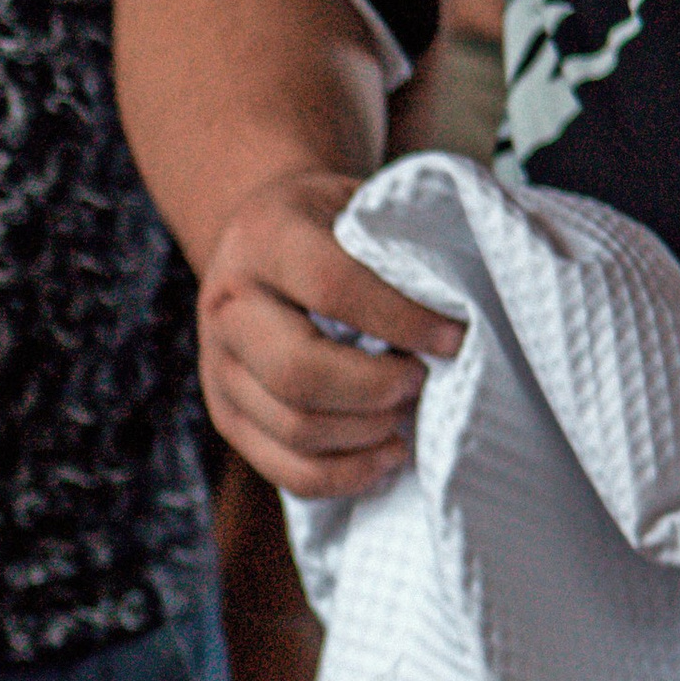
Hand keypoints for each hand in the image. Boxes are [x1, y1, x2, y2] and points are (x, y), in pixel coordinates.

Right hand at [195, 169, 459, 502]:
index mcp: (263, 237)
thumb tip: (462, 308)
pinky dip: (346, 475)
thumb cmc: (330, 225)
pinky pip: (286, 471)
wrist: (258, 240)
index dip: (401, 321)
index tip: (454, 338)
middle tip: (422, 379)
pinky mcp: (227, 417)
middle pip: (299, 374)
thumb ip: (396, 247)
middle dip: (378, 388)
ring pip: (295, 428)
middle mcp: (227, 304)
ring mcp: (217, 368)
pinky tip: (387, 452)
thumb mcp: (358, 206)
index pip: (332, 287)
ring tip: (407, 411)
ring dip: (368, 432)